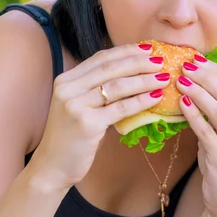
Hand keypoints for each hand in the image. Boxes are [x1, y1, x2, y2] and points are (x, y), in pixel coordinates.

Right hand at [30, 44, 168, 188]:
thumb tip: (133, 73)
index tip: (147, 49)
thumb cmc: (73, 136)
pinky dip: (141, 100)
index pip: (101, 58)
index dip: (126, 51)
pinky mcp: (86, 123)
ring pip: (118, 86)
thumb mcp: (80, 106)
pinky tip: (156, 97)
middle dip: (139, 62)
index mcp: (66, 80)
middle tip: (161, 60)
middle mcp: (68, 89)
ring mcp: (75, 105)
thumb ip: (97, 89)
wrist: (52, 167)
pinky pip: (120, 108)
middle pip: (111, 68)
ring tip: (163, 78)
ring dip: (144, 80)